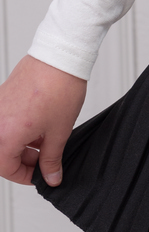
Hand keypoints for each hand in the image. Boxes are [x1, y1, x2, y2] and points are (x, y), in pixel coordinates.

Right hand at [0, 55, 86, 186]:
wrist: (60, 55)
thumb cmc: (59, 87)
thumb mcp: (59, 131)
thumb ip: (51, 159)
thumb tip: (51, 176)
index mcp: (5, 135)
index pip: (7, 169)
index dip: (26, 176)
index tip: (41, 175)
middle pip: (2, 154)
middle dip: (24, 160)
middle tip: (45, 159)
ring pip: (4, 138)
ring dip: (22, 144)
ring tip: (46, 140)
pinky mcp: (2, 96)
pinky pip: (6, 122)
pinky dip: (19, 129)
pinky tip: (40, 126)